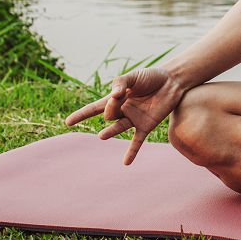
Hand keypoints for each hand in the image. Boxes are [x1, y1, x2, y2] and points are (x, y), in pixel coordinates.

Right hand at [64, 67, 187, 164]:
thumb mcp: (133, 77)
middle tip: (120, 96)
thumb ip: (121, 83)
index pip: (94, 108)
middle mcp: (122, 111)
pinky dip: (132, 152)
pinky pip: (137, 141)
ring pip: (117, 128)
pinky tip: (126, 163)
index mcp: (116, 99)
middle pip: (108, 114)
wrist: (173, 81)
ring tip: (102, 136)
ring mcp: (133, 120)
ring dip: (110, 132)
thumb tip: (113, 96)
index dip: (81, 115)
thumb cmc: (151, 77)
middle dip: (111, 107)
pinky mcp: (146, 126)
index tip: (67, 122)